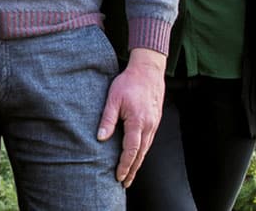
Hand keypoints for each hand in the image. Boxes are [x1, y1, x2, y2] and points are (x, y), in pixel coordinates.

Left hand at [96, 47, 165, 186]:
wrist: (148, 71)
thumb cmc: (128, 83)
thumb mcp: (113, 98)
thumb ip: (107, 119)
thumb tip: (100, 138)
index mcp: (137, 122)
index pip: (131, 150)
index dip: (124, 165)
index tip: (118, 177)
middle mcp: (148, 126)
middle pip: (140, 154)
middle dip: (132, 170)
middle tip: (124, 184)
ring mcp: (154, 124)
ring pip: (146, 149)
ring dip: (137, 163)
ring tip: (129, 175)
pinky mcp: (155, 121)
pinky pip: (148, 141)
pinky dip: (142, 152)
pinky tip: (136, 157)